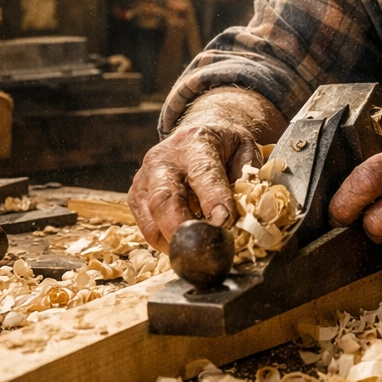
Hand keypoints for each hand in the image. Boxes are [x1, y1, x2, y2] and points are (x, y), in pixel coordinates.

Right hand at [129, 90, 280, 253]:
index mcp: (195, 144)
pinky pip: (146, 227)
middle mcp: (162, 160)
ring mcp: (144, 179)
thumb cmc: (223, 145)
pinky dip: (165, 241)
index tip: (225, 222)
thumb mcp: (244, 149)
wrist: (196, 132)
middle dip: (182, 229)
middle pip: (164, 200)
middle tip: (203, 249)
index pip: (202, 174)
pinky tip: (185, 241)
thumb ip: (246, 176)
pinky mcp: (135, 196)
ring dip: (173, 241)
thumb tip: (243, 209)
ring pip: (150, 220)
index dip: (213, 199)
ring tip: (197, 249)